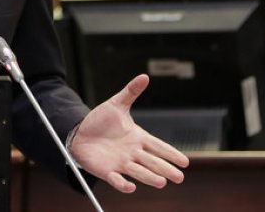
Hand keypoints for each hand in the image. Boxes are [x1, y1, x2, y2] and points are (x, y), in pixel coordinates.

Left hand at [68, 74, 188, 192]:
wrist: (79, 132)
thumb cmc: (100, 120)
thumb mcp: (117, 104)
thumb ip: (131, 92)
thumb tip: (144, 76)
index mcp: (138, 138)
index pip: (159, 146)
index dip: (171, 154)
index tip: (185, 162)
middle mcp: (132, 153)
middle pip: (152, 162)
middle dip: (166, 169)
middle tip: (179, 177)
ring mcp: (121, 163)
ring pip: (138, 172)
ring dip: (149, 177)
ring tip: (161, 182)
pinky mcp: (107, 171)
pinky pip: (116, 180)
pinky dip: (123, 184)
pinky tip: (130, 187)